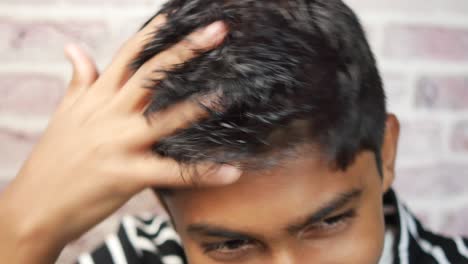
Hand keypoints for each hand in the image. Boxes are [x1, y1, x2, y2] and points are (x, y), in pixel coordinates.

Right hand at [0, 16, 238, 263]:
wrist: (34, 207)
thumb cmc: (54, 159)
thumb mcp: (66, 114)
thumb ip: (80, 80)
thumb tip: (74, 48)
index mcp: (97, 98)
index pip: (128, 55)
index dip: (153, 33)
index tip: (176, 15)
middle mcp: (109, 115)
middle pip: (151, 75)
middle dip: (185, 51)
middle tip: (217, 32)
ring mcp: (118, 144)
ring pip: (162, 120)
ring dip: (196, 107)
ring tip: (226, 95)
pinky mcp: (126, 176)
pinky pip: (171, 173)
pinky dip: (203, 173)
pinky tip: (231, 171)